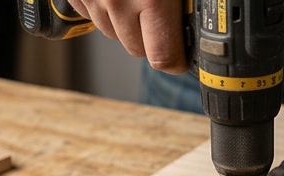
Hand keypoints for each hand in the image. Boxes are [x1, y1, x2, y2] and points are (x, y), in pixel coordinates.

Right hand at [70, 1, 186, 72]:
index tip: (182, 58)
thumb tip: (192, 38)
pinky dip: (102, 8)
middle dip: (149, 38)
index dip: (176, 61)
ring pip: (113, 33)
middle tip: (157, 14)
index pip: (164, 58)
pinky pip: (91, 15)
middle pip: (137, 49)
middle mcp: (117, 1)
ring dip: (124, 22)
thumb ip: (179, 10)